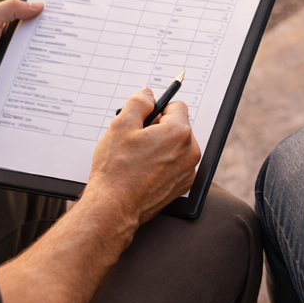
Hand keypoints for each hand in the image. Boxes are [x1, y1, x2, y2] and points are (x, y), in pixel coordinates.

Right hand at [84, 89, 200, 229]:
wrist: (114, 207)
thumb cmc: (116, 170)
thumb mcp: (121, 125)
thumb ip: (138, 103)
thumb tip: (148, 95)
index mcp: (179, 133)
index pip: (177, 106)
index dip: (157, 110)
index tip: (145, 119)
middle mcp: (189, 152)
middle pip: (178, 127)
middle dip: (159, 129)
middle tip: (136, 141)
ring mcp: (187, 171)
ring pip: (176, 147)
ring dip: (161, 147)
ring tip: (138, 159)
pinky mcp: (182, 186)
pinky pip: (176, 165)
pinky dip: (163, 164)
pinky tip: (144, 172)